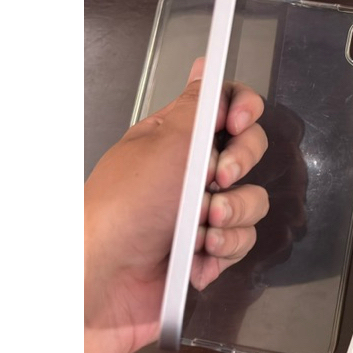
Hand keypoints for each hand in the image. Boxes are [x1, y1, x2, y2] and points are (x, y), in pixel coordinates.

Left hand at [84, 58, 268, 352]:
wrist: (102, 287)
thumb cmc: (121, 211)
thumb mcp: (164, 146)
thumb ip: (197, 105)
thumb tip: (205, 66)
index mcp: (173, 137)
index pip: (223, 107)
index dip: (241, 111)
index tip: (239, 122)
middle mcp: (189, 172)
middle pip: (247, 150)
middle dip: (240, 166)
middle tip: (217, 180)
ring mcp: (199, 213)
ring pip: (250, 200)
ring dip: (231, 216)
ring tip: (202, 231)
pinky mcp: (206, 251)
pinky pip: (242, 241)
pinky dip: (223, 251)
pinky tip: (196, 259)